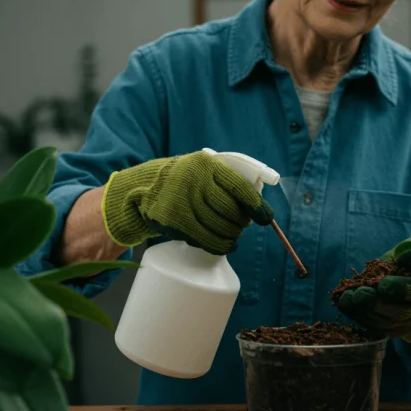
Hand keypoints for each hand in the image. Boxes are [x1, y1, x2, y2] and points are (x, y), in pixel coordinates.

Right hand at [101, 151, 273, 253]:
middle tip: (243, 224)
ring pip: (221, 227)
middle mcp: (195, 182)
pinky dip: (221, 245)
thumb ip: (225, 179)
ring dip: (233, 235)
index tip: (266, 217)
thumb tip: (256, 203)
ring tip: (234, 234)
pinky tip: (227, 245)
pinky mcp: (175, 221)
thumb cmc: (184, 180)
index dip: (256, 206)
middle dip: (242, 222)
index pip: (239, 187)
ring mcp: (183, 202)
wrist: (144, 188)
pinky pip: (207, 239)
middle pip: (231, 211)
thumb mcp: (202, 169)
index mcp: (207, 165)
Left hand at [336, 245, 410, 345]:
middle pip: (400, 313)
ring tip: (347, 298)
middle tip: (359, 294)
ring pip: (384, 322)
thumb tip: (405, 256)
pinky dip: (357, 316)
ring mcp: (405, 324)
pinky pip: (374, 327)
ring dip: (363, 311)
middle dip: (377, 304)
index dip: (400, 288)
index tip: (382, 284)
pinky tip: (345, 304)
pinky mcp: (391, 331)